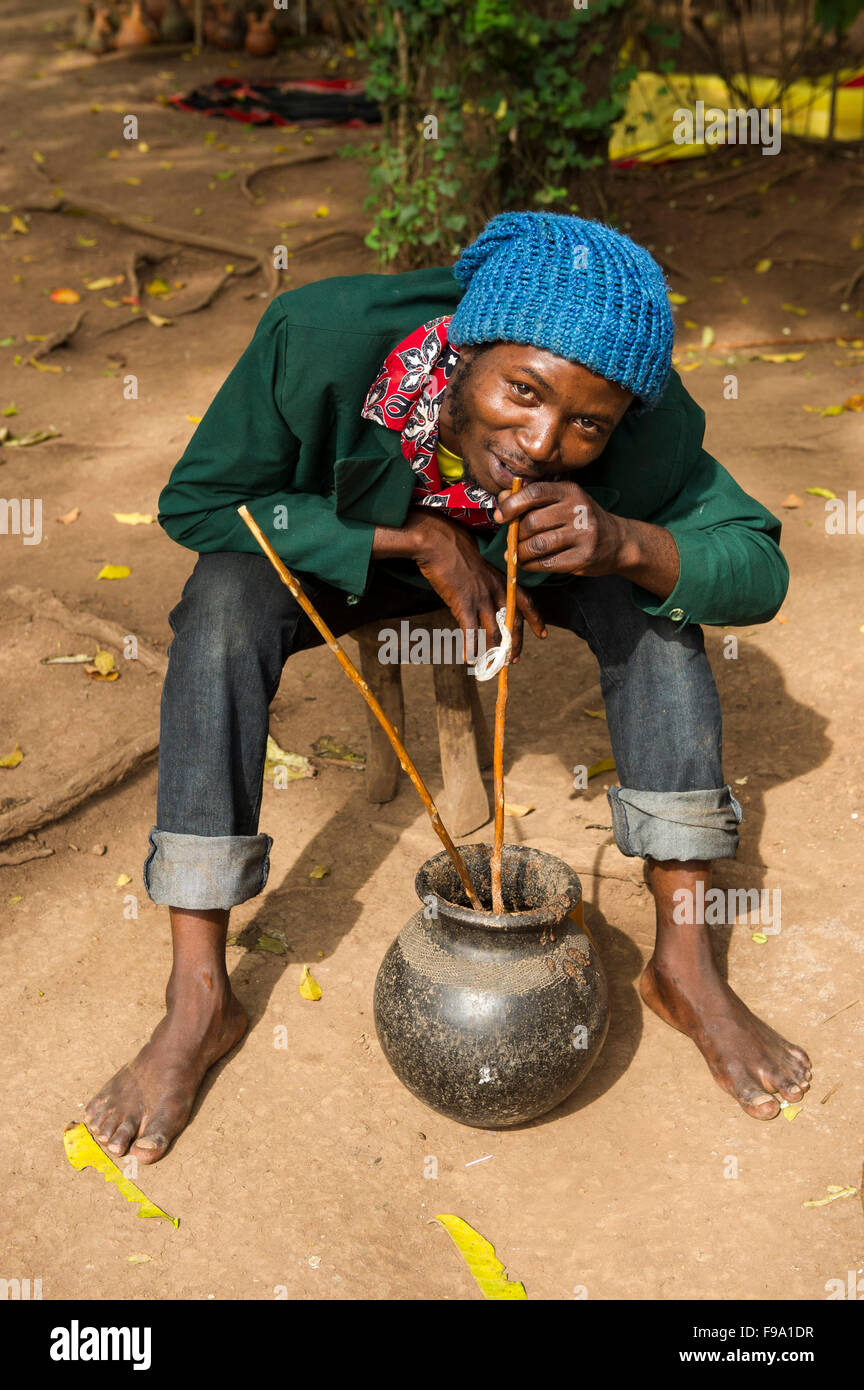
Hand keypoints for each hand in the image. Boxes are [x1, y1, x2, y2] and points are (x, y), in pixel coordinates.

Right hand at [406, 508, 546, 660]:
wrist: (438, 541)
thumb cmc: (455, 550)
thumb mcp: (480, 566)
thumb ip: (487, 583)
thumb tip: (486, 599)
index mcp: (502, 579)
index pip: (526, 602)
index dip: (536, 620)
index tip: (542, 635)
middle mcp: (496, 590)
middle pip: (513, 622)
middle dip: (515, 644)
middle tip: (514, 660)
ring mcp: (481, 597)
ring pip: (494, 631)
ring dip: (495, 651)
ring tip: (493, 665)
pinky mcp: (463, 603)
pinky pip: (470, 630)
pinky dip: (471, 647)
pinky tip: (469, 659)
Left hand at [492, 479, 625, 575]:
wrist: (617, 542)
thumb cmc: (581, 519)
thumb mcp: (562, 502)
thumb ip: (532, 498)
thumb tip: (502, 498)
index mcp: (570, 491)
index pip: (535, 492)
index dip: (512, 504)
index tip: (500, 516)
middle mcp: (578, 510)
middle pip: (533, 522)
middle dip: (515, 534)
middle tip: (511, 541)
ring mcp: (583, 534)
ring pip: (538, 545)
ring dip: (521, 552)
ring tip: (516, 554)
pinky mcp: (583, 557)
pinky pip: (547, 563)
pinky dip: (531, 565)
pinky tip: (528, 563)